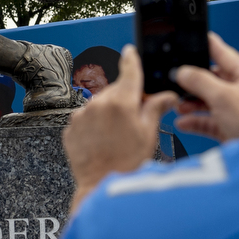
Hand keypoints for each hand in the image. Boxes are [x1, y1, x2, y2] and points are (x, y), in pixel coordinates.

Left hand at [64, 45, 176, 205]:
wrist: (101, 186)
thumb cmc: (127, 164)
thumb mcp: (148, 134)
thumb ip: (155, 109)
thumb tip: (167, 96)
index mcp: (121, 102)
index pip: (128, 70)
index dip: (131, 59)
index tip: (130, 51)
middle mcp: (98, 104)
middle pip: (115, 90)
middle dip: (125, 99)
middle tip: (134, 119)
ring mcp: (82, 116)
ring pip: (99, 105)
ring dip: (108, 113)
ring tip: (117, 136)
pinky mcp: (71, 128)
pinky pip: (85, 119)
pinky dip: (94, 125)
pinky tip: (103, 141)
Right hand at [172, 32, 238, 142]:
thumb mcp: (223, 96)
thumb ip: (200, 81)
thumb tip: (183, 72)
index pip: (226, 55)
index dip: (210, 46)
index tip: (199, 37)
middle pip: (214, 80)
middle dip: (194, 83)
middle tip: (179, 81)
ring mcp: (238, 112)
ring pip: (210, 101)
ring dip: (192, 103)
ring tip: (179, 104)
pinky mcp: (231, 129)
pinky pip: (209, 121)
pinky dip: (195, 121)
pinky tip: (184, 122)